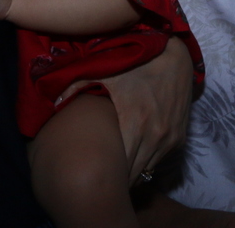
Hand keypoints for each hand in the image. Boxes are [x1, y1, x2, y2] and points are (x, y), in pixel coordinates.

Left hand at [58, 36, 193, 184]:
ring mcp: (170, 139)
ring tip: (116, 169)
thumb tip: (55, 102)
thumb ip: (78, 85)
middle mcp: (156, 136)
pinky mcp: (179, 139)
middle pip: (133, 174)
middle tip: (101, 176)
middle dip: (118, 177)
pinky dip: (147, 161)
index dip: (106, 173)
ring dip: (133, 171)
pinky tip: (134, 154)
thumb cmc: (137, 64)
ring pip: (147, 170)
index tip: (93, 174)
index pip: (119, 164)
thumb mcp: (107, 71)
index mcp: (135, 122)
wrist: (175, 57)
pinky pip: (159, 160)